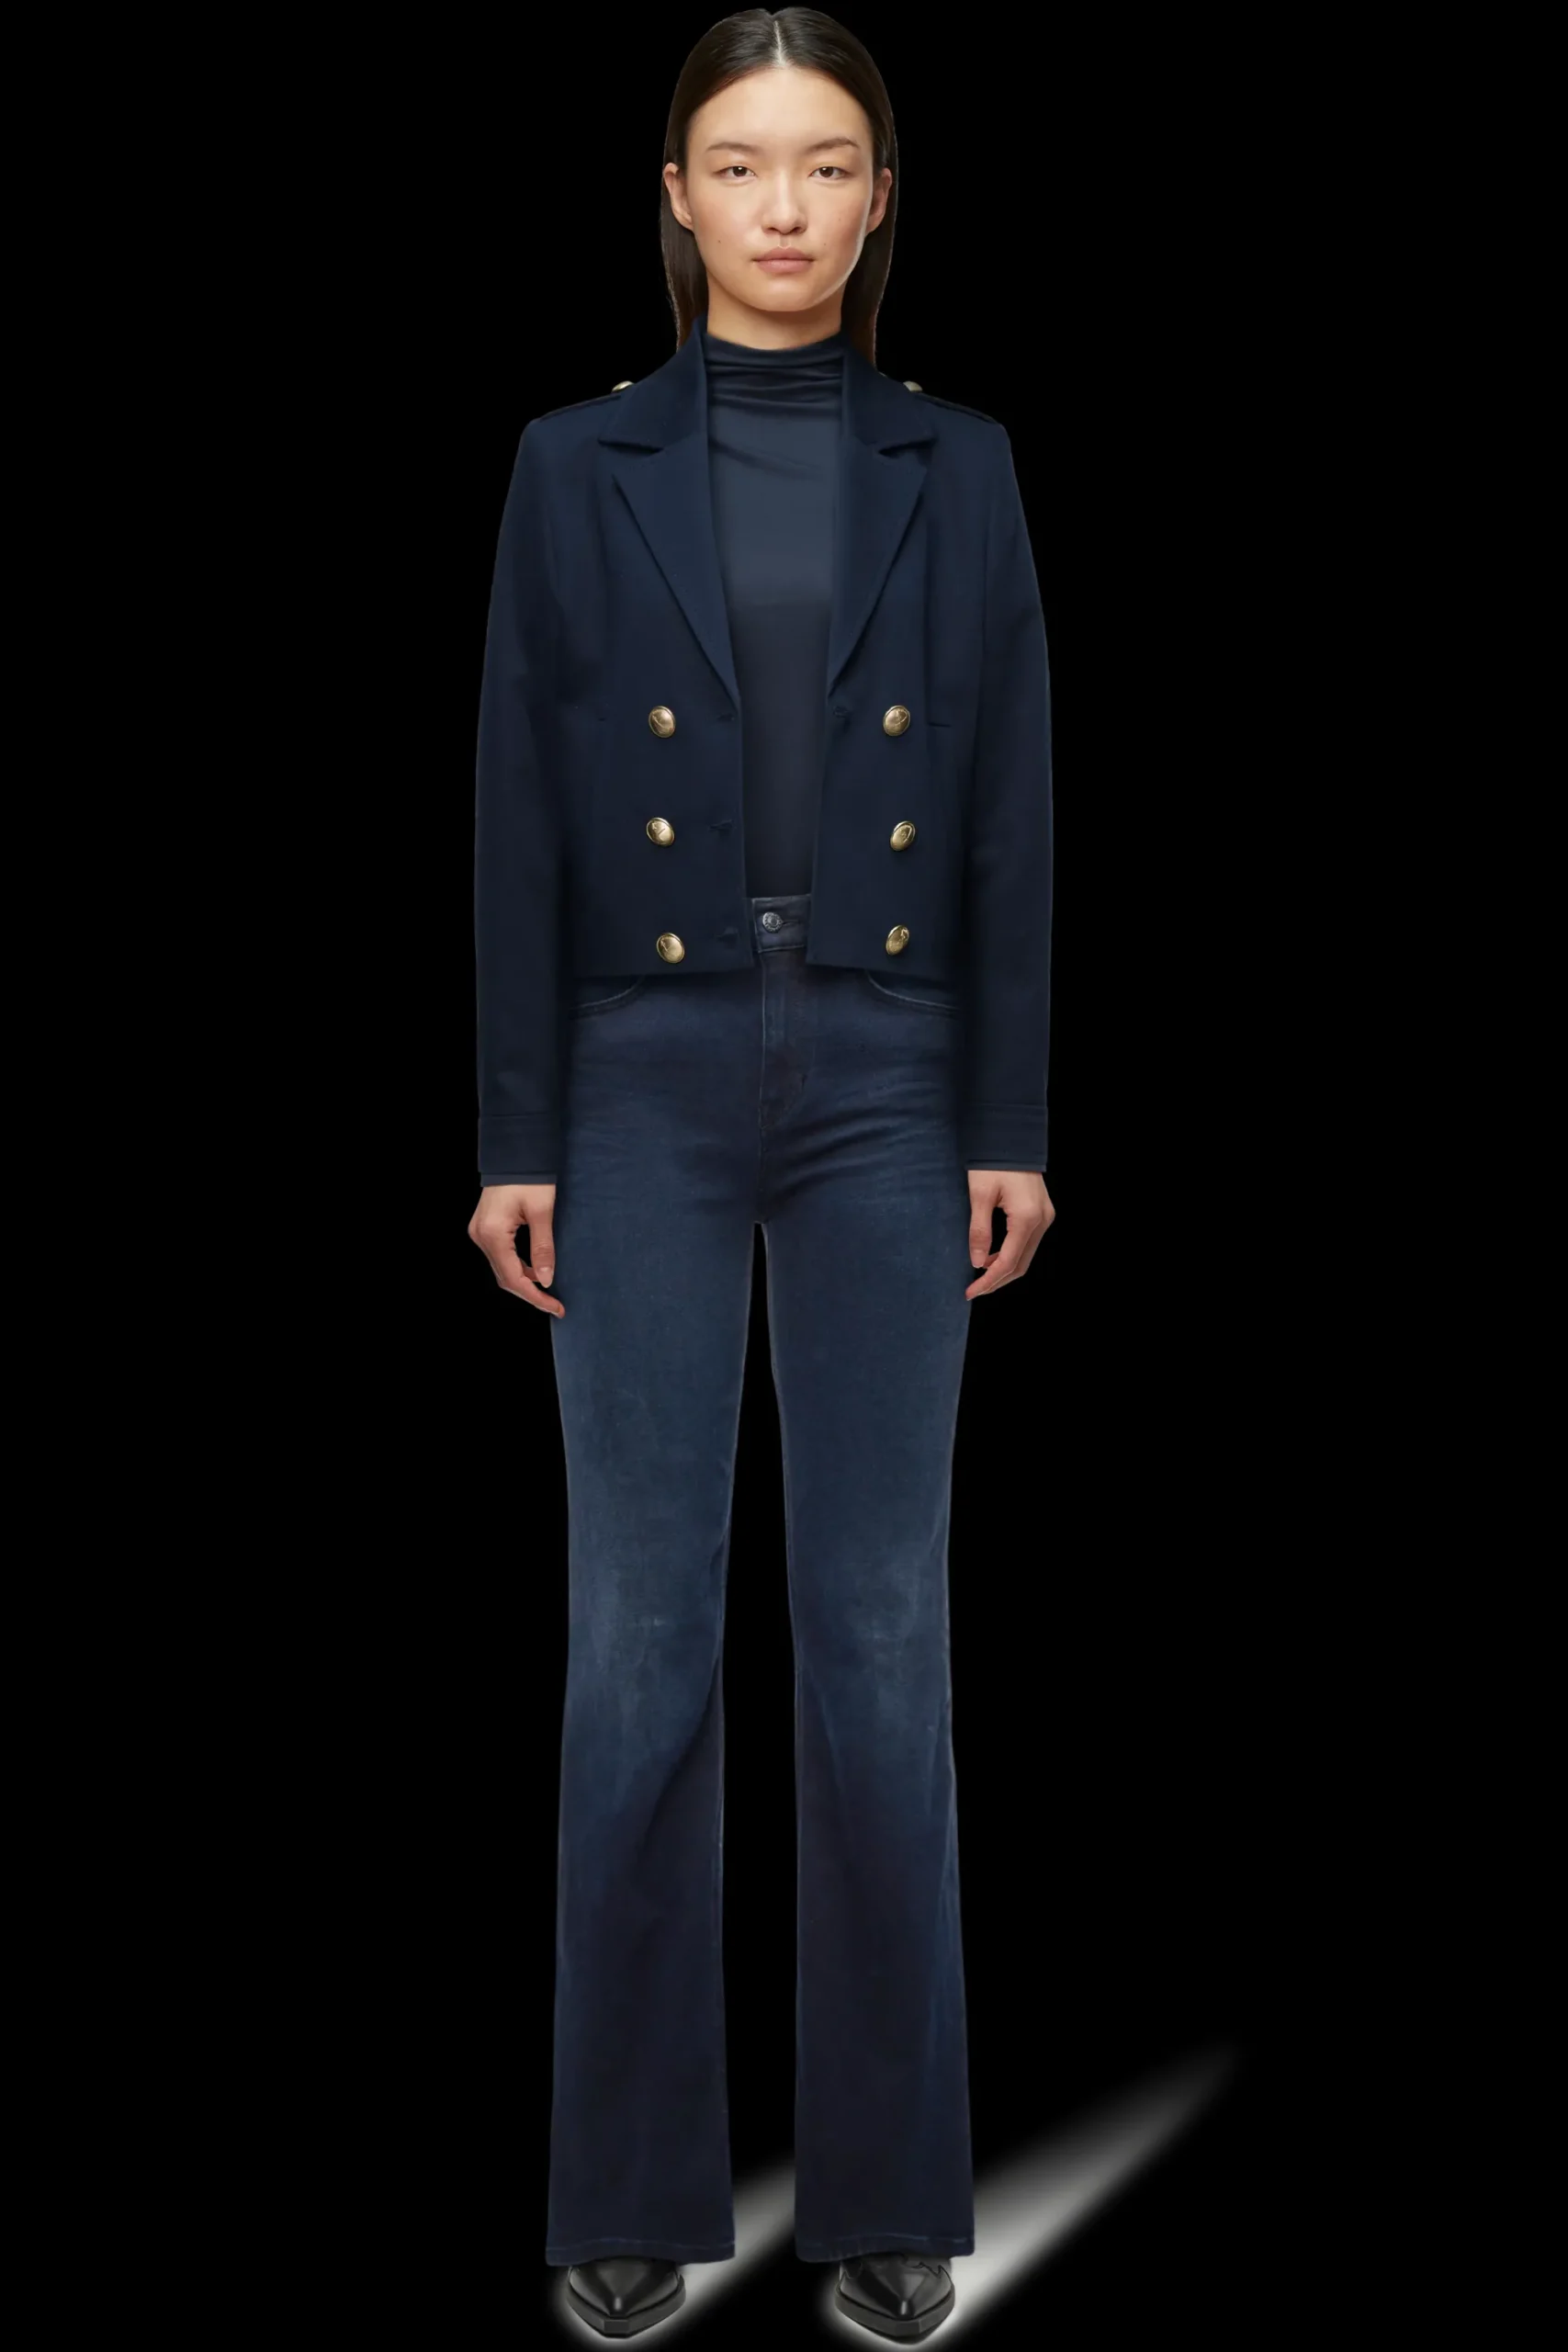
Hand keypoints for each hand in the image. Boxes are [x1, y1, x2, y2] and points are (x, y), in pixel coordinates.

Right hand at [468, 1184, 565, 1316]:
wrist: (515, 1152)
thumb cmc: (530, 1177)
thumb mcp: (542, 1212)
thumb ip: (543, 1248)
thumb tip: (546, 1280)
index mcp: (493, 1234)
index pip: (514, 1278)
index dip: (536, 1297)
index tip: (556, 1307)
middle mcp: (481, 1236)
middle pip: (504, 1278)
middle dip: (530, 1294)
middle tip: (555, 1305)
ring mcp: (480, 1233)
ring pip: (501, 1269)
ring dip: (524, 1282)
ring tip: (548, 1293)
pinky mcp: (484, 1229)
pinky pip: (500, 1257)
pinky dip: (517, 1268)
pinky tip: (535, 1272)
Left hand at [965, 1171, 1054, 1298]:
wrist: (1010, 1137)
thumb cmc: (992, 1162)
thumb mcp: (979, 1196)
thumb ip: (979, 1231)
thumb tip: (977, 1262)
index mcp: (1026, 1218)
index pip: (1008, 1261)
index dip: (988, 1281)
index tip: (970, 1292)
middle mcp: (1042, 1220)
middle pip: (1021, 1264)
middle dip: (997, 1280)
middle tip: (974, 1290)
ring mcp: (1045, 1216)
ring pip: (1026, 1255)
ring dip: (1004, 1269)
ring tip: (980, 1277)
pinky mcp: (1042, 1212)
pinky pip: (1028, 1242)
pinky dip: (1011, 1254)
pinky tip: (992, 1256)